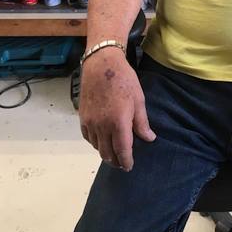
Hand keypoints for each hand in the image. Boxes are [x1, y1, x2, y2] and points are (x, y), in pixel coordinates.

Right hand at [79, 50, 155, 170]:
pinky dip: (95, 143)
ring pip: (97, 146)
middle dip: (116, 161)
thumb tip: (149, 138)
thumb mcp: (138, 99)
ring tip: (113, 154)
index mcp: (119, 122)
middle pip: (108, 153)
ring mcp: (90, 122)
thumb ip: (142, 122)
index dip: (126, 161)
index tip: (129, 167)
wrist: (101, 64)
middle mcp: (102, 126)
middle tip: (122, 164)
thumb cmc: (124, 80)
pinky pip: (88, 137)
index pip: (122, 150)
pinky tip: (101, 141)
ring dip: (105, 153)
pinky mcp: (82, 117)